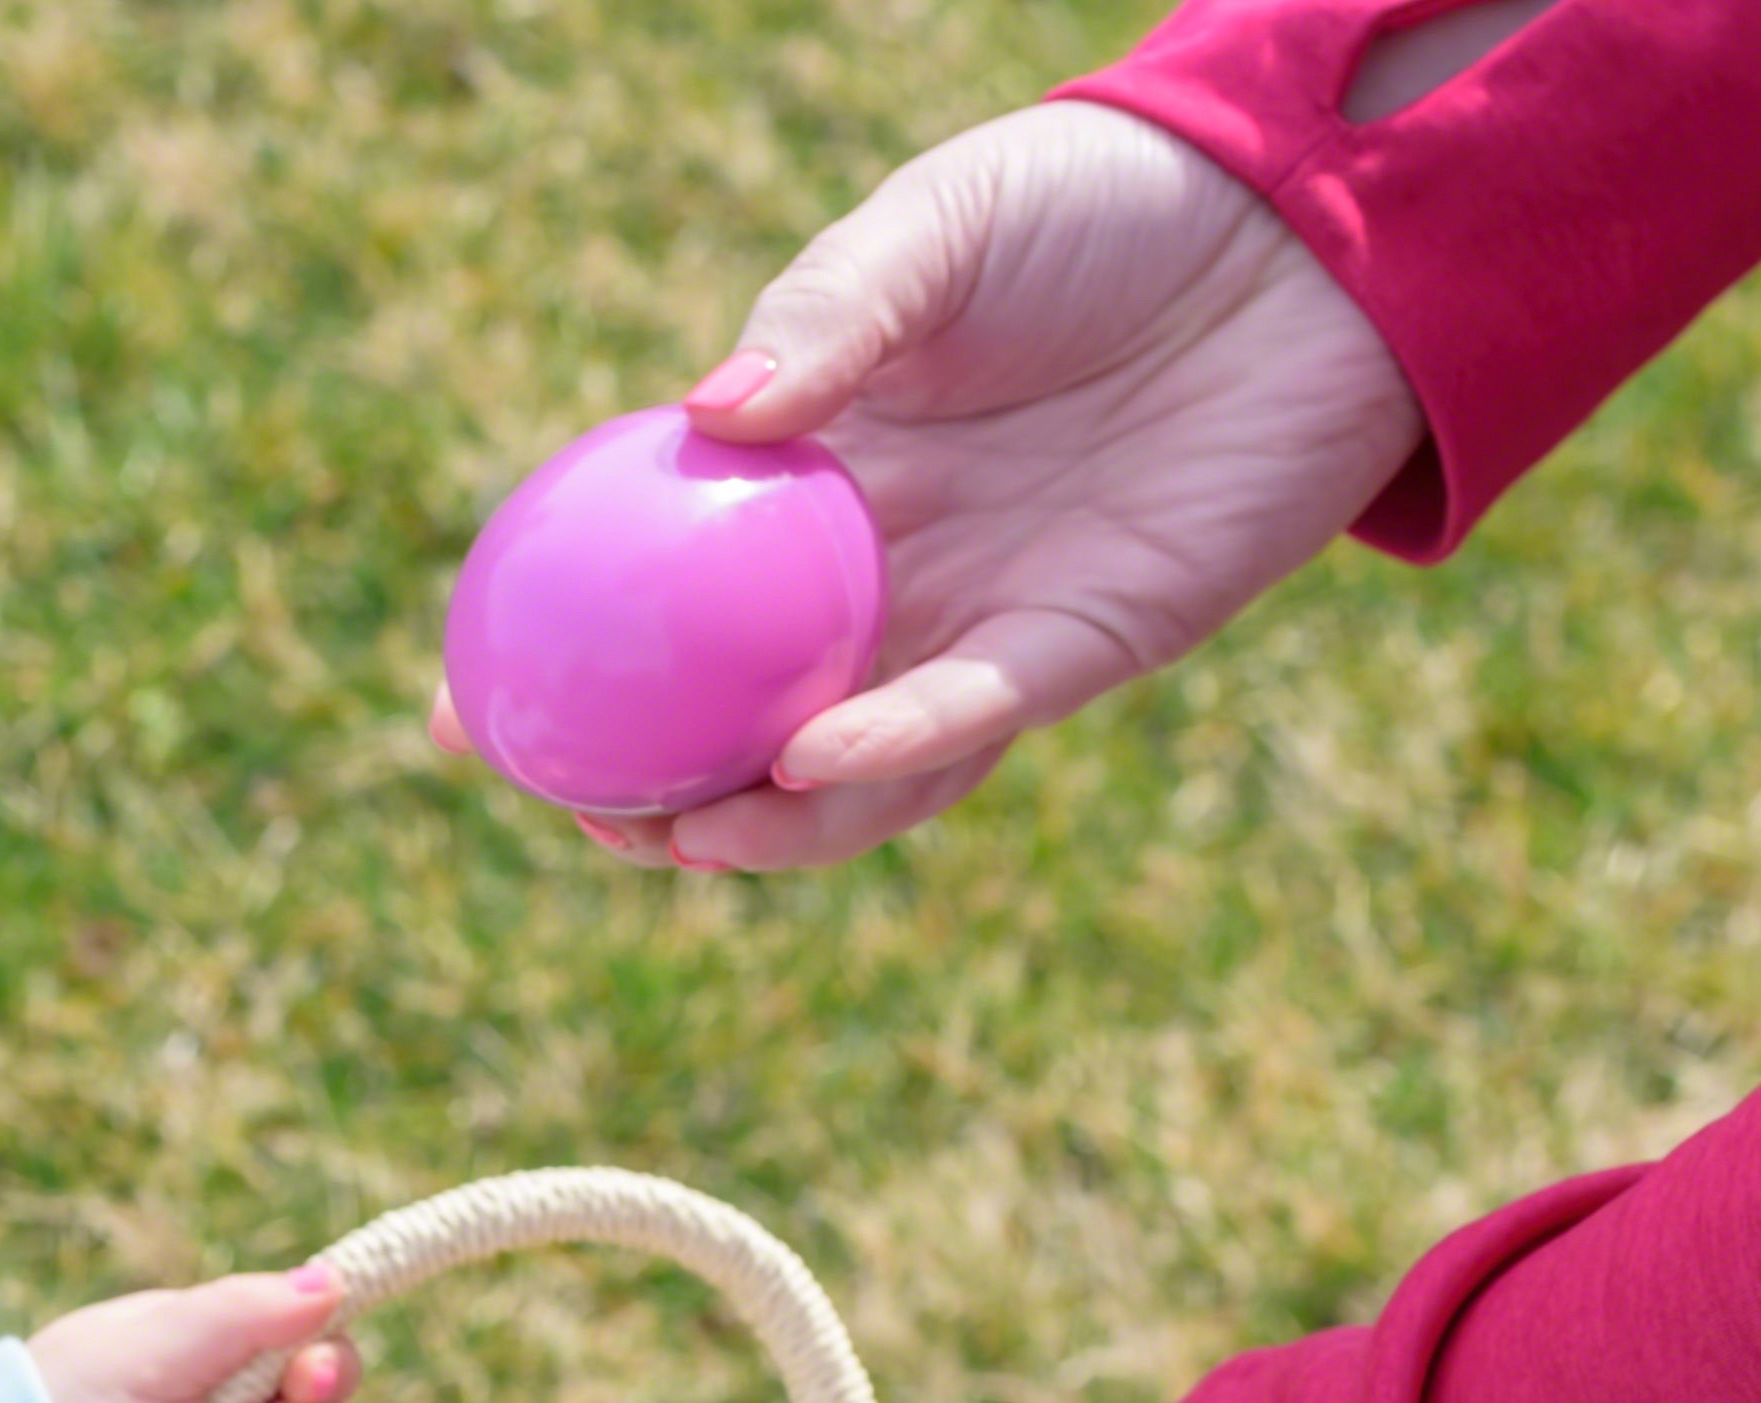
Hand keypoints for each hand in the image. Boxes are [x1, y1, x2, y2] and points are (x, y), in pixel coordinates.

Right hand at [435, 100, 1423, 872]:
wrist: (1304, 222)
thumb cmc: (1108, 204)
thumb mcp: (938, 228)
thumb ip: (828, 316)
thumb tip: (704, 419)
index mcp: (828, 476)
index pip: (666, 592)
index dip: (565, 657)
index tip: (456, 709)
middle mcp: (895, 567)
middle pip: (737, 711)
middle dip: (643, 786)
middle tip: (562, 808)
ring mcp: (988, 615)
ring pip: (849, 761)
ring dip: (761, 819)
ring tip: (674, 838)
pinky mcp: (1094, 639)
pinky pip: (974, 717)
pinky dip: (892, 751)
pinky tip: (808, 764)